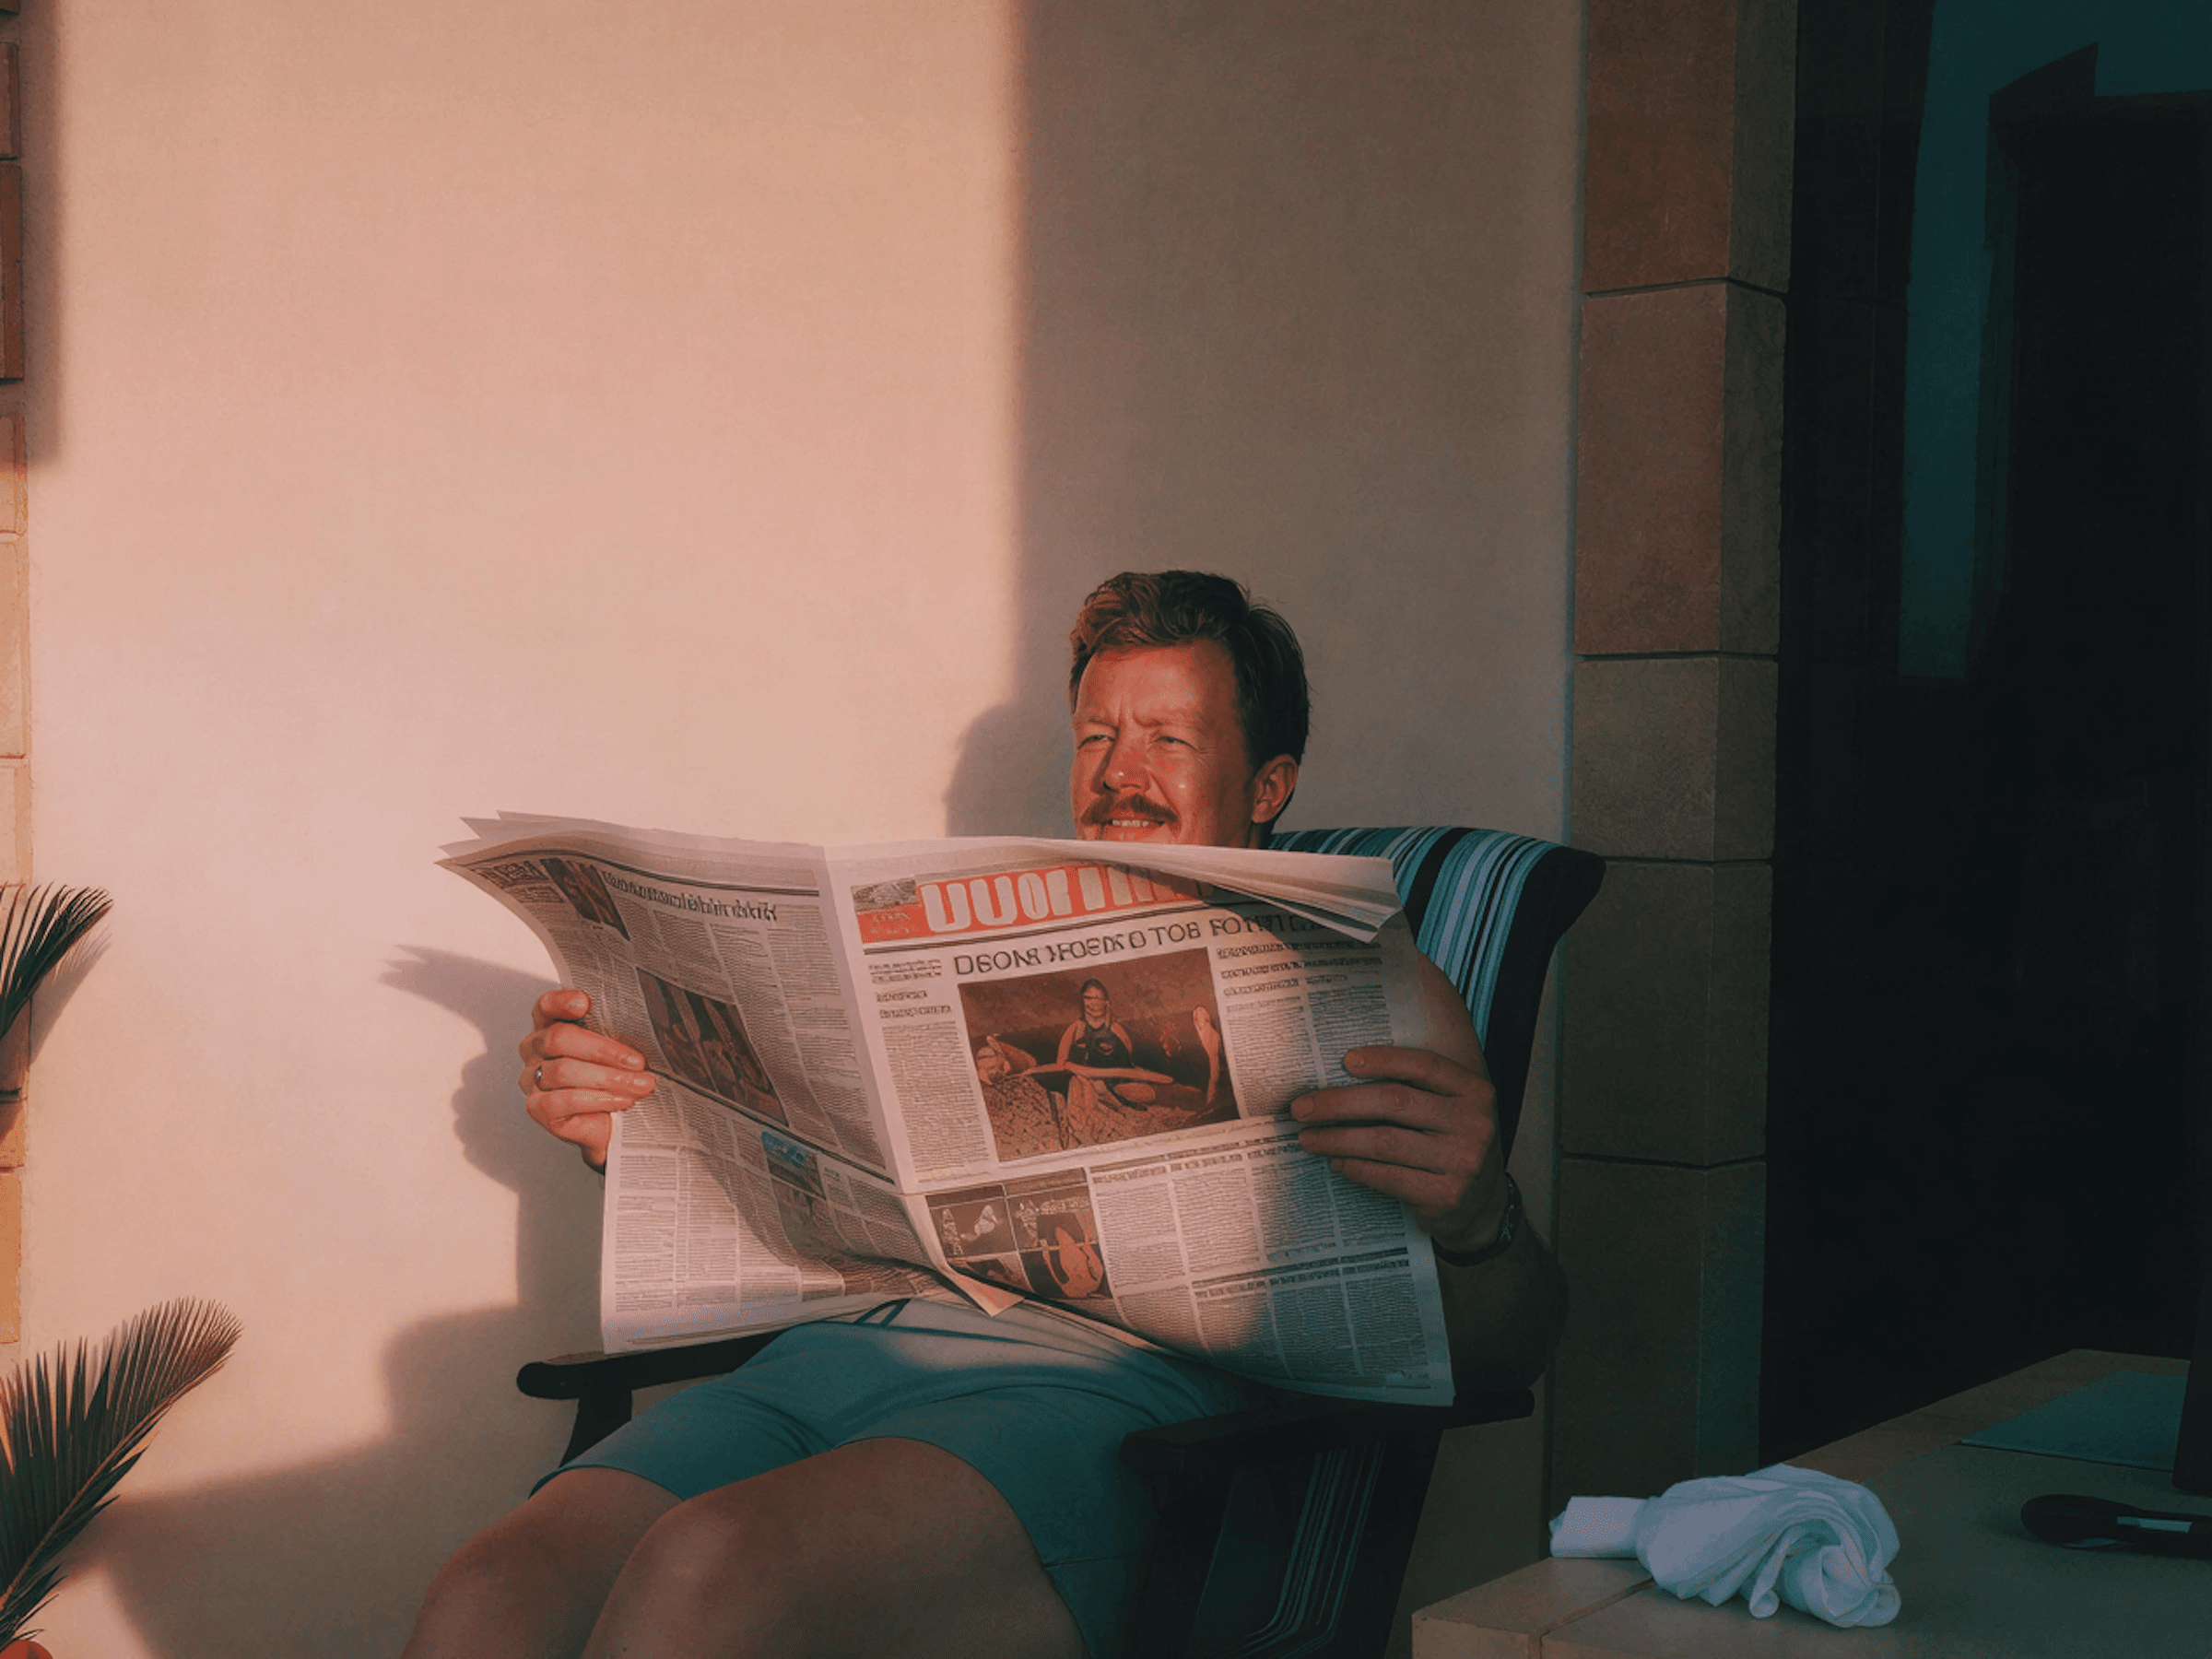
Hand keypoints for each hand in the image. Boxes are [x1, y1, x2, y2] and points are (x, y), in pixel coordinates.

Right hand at [517, 988, 655, 1169]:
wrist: (614, 1124)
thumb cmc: (616, 1078)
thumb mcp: (619, 1049)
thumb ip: (618, 1030)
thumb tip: (644, 1023)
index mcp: (551, 1025)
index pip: (546, 1005)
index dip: (562, 1002)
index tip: (585, 1003)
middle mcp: (536, 1049)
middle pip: (559, 1038)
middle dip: (605, 1050)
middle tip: (638, 1062)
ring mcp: (533, 1079)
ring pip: (565, 1071)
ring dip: (610, 1079)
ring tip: (640, 1085)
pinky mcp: (538, 1108)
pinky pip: (563, 1100)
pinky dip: (598, 1099)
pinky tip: (622, 1100)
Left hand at [1289, 1045, 1509, 1254]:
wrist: (1483, 1206)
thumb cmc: (1453, 1145)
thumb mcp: (1451, 1109)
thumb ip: (1416, 1090)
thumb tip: (1343, 1074)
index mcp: (1475, 1092)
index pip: (1425, 1065)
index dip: (1384, 1059)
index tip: (1345, 1061)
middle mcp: (1473, 1124)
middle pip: (1394, 1102)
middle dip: (1339, 1103)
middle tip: (1302, 1108)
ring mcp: (1462, 1163)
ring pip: (1384, 1142)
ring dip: (1337, 1139)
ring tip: (1308, 1137)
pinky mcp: (1444, 1196)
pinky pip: (1387, 1177)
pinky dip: (1355, 1168)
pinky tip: (1336, 1162)